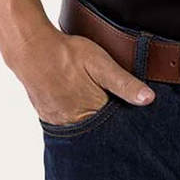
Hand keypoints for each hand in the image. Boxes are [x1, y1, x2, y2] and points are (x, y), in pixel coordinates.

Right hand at [6, 24, 154, 124]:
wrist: (30, 49)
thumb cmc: (67, 54)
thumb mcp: (101, 63)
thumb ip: (124, 83)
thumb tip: (148, 99)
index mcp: (91, 112)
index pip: (115, 126)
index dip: (126, 120)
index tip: (134, 118)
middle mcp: (74, 123)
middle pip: (98, 130)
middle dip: (108, 124)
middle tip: (113, 110)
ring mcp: (58, 121)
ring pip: (82, 128)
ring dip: (91, 121)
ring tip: (95, 105)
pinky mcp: (47, 115)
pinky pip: (66, 122)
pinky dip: (75, 117)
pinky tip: (78, 104)